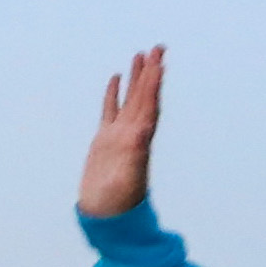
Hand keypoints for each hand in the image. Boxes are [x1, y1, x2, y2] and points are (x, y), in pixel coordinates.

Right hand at [80, 48, 166, 218]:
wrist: (107, 219)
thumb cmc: (118, 204)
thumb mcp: (128, 179)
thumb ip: (135, 155)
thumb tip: (142, 132)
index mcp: (139, 141)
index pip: (149, 105)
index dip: (155, 83)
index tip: (160, 61)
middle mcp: (133, 135)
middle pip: (144, 97)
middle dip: (151, 72)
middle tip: (158, 47)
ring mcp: (119, 137)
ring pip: (130, 99)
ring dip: (137, 78)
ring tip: (140, 54)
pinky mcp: (104, 142)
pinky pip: (110, 111)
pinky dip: (114, 93)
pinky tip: (116, 78)